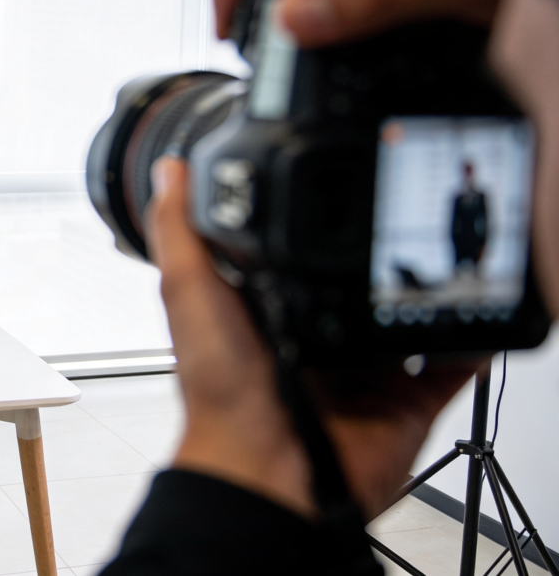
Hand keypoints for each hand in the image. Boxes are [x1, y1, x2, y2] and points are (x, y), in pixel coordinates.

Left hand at [146, 157, 479, 518]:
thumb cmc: (220, 395)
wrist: (266, 471)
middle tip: (401, 219)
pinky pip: (446, 366)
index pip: (296, 253)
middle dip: (379, 257)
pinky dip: (466, 344)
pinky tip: (472, 317)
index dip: (313, 224)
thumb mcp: (188, 294)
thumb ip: (182, 231)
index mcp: (266, 310)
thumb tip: (170, 171)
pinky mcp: (400, 400)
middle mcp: (313, 338)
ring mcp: (359, 370)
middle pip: (356, 284)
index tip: (335, 187)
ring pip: (403, 319)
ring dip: (424, 294)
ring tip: (441, 258)